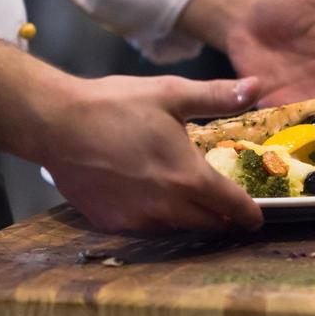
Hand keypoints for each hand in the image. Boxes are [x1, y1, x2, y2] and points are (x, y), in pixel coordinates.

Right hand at [45, 75, 264, 233]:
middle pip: (210, 225)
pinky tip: (152, 199)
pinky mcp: (113, 224)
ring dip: (191, 219)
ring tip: (190, 201)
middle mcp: (168, 208)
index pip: (233, 207)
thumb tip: (259, 86)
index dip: (250, 215)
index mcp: (189, 178)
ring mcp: (139, 220)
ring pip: (179, 229)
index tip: (256, 218)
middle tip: (226, 207)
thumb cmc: (115, 106)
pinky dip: (158, 218)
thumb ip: (219, 96)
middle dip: (223, 219)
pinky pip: (147, 229)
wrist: (55, 124)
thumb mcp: (172, 93)